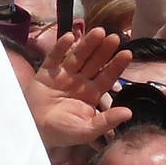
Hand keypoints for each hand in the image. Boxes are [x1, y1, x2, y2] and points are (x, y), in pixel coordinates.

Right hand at [25, 31, 133, 147]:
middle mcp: (80, 81)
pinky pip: (55, 57)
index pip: (107, 76)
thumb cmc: (63, 132)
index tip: (127, 53)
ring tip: (99, 32)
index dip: (116, 65)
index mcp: (92, 93)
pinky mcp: (47, 72)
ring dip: (87, 44)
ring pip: (78, 56)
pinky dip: (61, 47)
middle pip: (94, 62)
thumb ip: (107, 121)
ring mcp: (64, 75)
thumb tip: (129, 113)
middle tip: (115, 37)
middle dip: (104, 50)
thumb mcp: (88, 130)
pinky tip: (70, 37)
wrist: (36, 132)